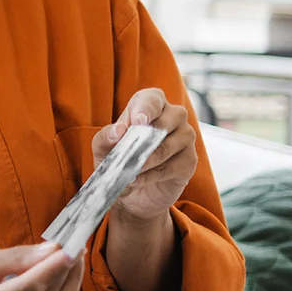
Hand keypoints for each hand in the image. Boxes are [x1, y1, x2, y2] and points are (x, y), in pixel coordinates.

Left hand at [95, 89, 196, 224]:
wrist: (132, 191)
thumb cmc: (118, 158)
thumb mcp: (103, 148)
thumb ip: (105, 137)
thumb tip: (117, 130)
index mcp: (150, 104)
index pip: (151, 99)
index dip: (145, 109)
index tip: (137, 121)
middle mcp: (173, 115)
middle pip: (165, 122)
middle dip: (143, 140)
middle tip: (129, 154)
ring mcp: (185, 137)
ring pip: (166, 147)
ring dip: (144, 161)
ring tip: (127, 171)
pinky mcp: (189, 160)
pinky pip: (171, 167)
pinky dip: (151, 175)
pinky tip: (137, 179)